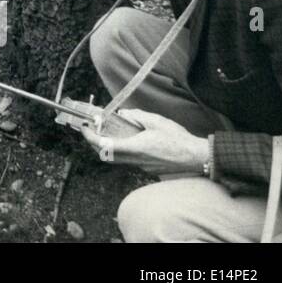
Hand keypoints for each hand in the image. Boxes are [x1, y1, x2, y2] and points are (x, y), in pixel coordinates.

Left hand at [80, 109, 207, 176]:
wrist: (197, 157)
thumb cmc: (178, 139)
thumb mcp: (155, 121)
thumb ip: (136, 116)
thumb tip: (122, 114)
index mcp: (135, 148)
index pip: (103, 146)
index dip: (90, 137)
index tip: (84, 126)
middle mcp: (135, 160)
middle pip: (106, 156)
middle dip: (94, 143)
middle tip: (91, 130)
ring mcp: (141, 166)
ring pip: (116, 160)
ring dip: (106, 147)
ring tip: (106, 133)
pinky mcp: (147, 168)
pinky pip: (128, 160)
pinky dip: (120, 150)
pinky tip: (125, 139)